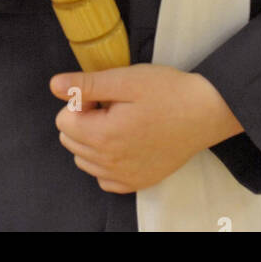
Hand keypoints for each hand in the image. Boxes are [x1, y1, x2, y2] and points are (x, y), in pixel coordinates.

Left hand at [50, 65, 243, 193]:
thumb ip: (87, 84)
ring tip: (122, 120)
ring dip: (93, 138)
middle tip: (113, 104)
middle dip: (84, 119)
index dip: (80, 100)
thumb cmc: (168, 91)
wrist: (206, 112)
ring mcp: (124, 177)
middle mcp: (110, 163)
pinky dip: (106, 160)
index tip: (103, 94)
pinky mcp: (138, 182)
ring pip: (84, 159)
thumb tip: (54, 85)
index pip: (62, 119)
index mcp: (104, 135)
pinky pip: (104, 177)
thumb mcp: (126, 78)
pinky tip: (126, 140)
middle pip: (70, 139)